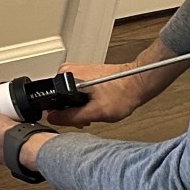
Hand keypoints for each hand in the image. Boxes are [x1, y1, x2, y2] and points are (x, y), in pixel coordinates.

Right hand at [45, 61, 166, 126]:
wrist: (138, 82)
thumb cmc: (123, 92)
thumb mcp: (95, 112)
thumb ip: (71, 117)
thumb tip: (53, 119)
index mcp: (66, 75)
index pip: (50, 101)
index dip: (61, 115)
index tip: (76, 119)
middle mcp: (67, 70)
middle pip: (58, 99)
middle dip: (70, 112)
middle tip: (88, 116)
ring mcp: (75, 71)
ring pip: (66, 97)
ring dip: (78, 107)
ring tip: (94, 109)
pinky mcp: (83, 74)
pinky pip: (74, 92)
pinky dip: (83, 101)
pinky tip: (95, 103)